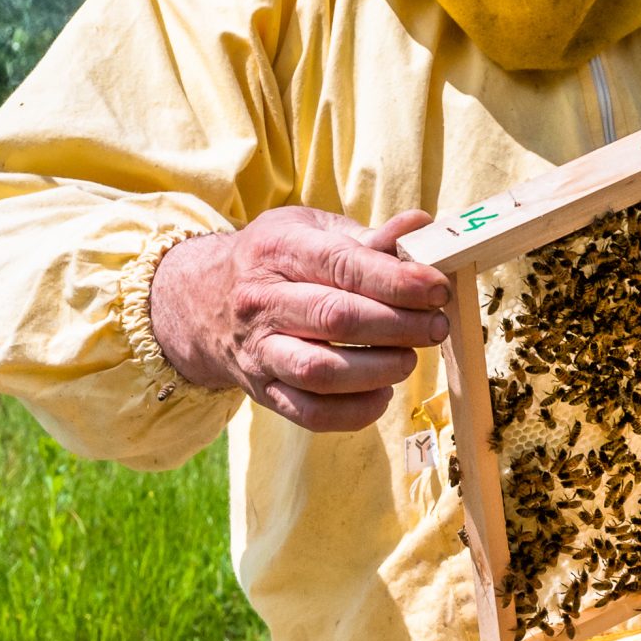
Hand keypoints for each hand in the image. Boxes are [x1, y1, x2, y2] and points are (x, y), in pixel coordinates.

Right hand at [148, 206, 449, 433]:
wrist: (203, 301)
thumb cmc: (274, 260)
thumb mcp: (310, 230)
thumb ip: (367, 236)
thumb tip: (420, 227)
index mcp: (278, 250)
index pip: (343, 266)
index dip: (398, 281)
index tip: (437, 290)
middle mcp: (262, 302)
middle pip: (336, 319)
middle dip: (398, 326)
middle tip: (435, 326)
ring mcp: (259, 351)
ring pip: (320, 371)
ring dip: (378, 370)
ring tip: (408, 359)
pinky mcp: (262, 391)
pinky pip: (309, 414)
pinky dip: (354, 412)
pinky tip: (381, 393)